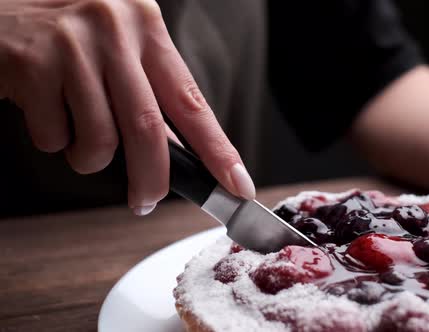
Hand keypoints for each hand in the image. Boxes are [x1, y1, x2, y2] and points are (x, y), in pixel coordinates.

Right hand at [0, 0, 254, 214]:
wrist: (5, 11)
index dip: (218, 151)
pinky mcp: (32, 65)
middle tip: (147, 201)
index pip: (191, 102)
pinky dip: (57, 143)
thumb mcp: (121, 52)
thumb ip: (151, 96)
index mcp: (148, 29)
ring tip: (79, 135)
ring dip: (91, 158)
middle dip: (152, 178)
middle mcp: (116, 30)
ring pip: (100, 140)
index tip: (238, 185)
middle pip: (148, 129)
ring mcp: (72, 45)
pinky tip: (48, 112)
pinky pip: (56, 137)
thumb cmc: (71, 39)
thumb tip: (183, 156)